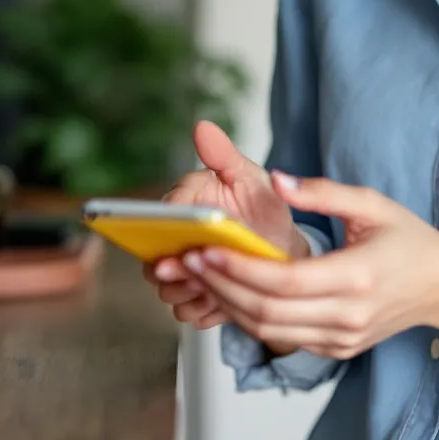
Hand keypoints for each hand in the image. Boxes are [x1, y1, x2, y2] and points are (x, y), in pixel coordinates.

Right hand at [146, 122, 312, 330]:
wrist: (285, 248)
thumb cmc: (263, 208)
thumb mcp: (251, 178)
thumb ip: (224, 155)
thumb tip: (202, 127)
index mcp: (183, 203)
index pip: (159, 216)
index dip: (165, 228)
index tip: (185, 235)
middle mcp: (172, 239)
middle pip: (153, 261)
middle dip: (176, 269)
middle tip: (201, 268)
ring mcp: (181, 271)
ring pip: (168, 291)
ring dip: (192, 292)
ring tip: (221, 285)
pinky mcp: (194, 298)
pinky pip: (188, 312)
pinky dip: (206, 310)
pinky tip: (227, 300)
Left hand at [183, 172, 438, 358]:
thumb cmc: (409, 239)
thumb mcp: (371, 203)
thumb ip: (322, 191)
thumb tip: (276, 178)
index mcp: (357, 276)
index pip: (284, 281)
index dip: (240, 269)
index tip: (206, 250)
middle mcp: (349, 315)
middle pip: (268, 312)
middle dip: (222, 287)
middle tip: (187, 262)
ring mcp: (343, 338)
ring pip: (271, 331)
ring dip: (229, 305)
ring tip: (200, 277)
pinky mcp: (338, 349)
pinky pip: (285, 338)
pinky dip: (252, 318)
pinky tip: (231, 293)